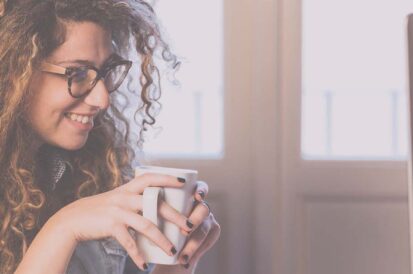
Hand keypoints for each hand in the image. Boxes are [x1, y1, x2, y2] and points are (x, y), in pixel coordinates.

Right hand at [53, 173, 193, 270]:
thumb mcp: (118, 199)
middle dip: (175, 215)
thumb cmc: (100, 210)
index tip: (184, 182)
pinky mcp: (111, 225)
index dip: (167, 178)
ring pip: (146, 225)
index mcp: (128, 188)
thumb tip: (158, 206)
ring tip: (172, 250)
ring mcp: (118, 210)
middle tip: (189, 226)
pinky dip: (137, 254)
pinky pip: (128, 242)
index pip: (151, 178)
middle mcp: (125, 196)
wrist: (72, 219)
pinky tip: (144, 264)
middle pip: (156, 203)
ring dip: (161, 239)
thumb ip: (135, 200)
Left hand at [153, 180, 220, 273]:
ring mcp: (208, 220)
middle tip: (185, 231)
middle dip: (196, 219)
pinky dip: (195, 254)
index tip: (196, 196)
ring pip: (204, 230)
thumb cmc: (158, 222)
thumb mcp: (155, 211)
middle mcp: (202, 206)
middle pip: (204, 209)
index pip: (200, 188)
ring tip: (182, 256)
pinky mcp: (210, 235)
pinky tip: (185, 262)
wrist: (167, 248)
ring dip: (193, 244)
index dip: (201, 190)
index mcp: (191, 197)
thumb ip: (152, 201)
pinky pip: (206, 243)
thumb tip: (138, 189)